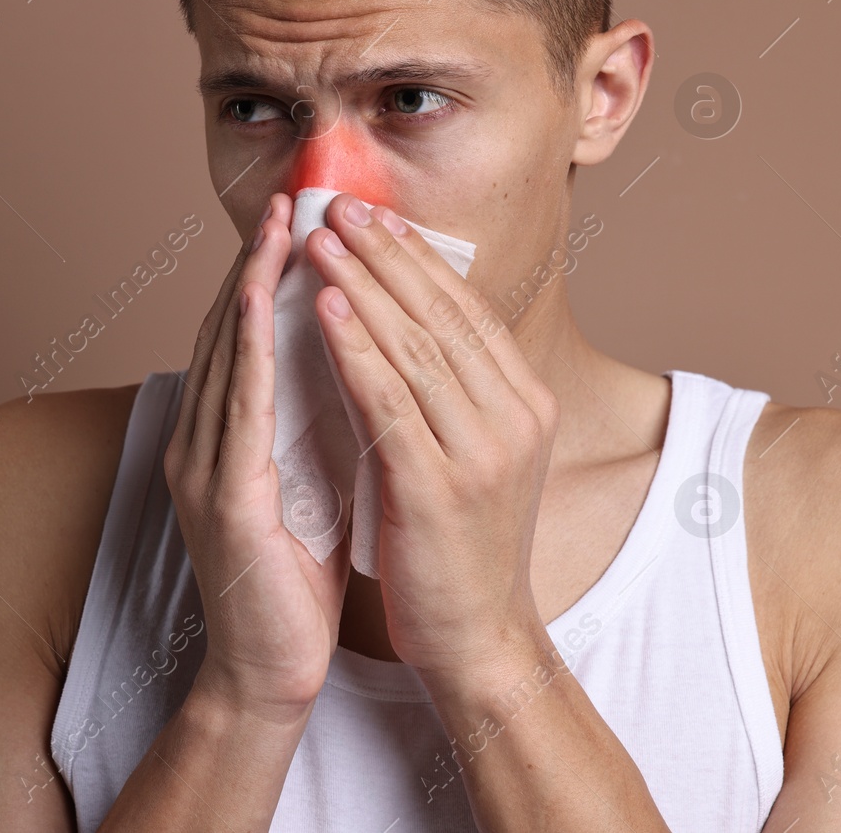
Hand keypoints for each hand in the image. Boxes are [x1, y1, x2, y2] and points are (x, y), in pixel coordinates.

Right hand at [164, 192, 350, 725]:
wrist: (265, 672)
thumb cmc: (292, 584)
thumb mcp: (304, 488)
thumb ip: (308, 429)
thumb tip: (344, 367)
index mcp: (218, 442)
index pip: (240, 341)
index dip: (263, 277)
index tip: (296, 223)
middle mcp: (198, 444)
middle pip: (225, 332)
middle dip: (254, 262)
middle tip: (286, 199)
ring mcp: (202, 468)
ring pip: (225, 355)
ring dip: (249, 285)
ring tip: (276, 227)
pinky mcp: (221, 496)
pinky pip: (237, 406)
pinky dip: (248, 346)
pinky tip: (263, 302)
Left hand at [304, 193, 559, 679]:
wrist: (478, 637)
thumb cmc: (459, 540)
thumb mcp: (470, 449)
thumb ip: (451, 388)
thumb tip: (406, 316)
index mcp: (524, 402)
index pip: (464, 307)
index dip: (413, 254)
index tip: (369, 211)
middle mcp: (515, 417)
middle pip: (440, 313)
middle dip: (383, 251)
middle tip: (334, 203)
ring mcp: (481, 452)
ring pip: (414, 346)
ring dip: (361, 284)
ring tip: (316, 238)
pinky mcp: (439, 487)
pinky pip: (389, 401)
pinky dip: (354, 349)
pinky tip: (322, 310)